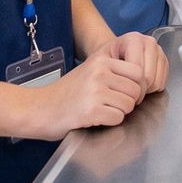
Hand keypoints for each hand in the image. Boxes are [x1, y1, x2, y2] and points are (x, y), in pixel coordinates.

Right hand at [14, 44, 145, 140]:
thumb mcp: (91, 72)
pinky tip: (95, 118)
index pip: (138, 71)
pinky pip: (117, 118)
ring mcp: (95, 91)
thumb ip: (114, 73)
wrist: (38, 108)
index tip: (125, 93)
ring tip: (101, 111)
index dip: (136, 86)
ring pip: (129, 105)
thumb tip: (143, 83)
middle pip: (137, 89)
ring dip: (119, 112)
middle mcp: (100, 72)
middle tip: (112, 105)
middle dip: (129, 101)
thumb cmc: (66, 93)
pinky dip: (110, 122)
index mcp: (102, 60)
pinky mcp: (90, 110)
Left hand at [107, 31, 168, 93]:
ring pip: (156, 82)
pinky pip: (162, 83)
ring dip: (145, 90)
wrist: (112, 54)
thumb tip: (115, 88)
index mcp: (133, 39)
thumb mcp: (100, 62)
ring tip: (132, 86)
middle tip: (125, 91)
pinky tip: (141, 85)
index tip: (119, 88)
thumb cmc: (105, 59)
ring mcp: (158, 51)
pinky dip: (152, 88)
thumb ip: (107, 70)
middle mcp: (149, 42)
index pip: (137, 70)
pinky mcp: (164, 61)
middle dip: (137, 89)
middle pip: (148, 77)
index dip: (128, 84)